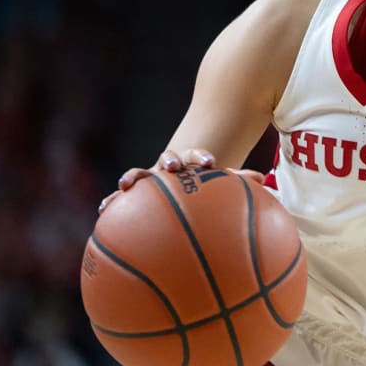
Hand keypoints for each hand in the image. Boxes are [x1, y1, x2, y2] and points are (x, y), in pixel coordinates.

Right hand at [97, 148, 264, 212]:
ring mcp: (151, 178)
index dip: (201, 157)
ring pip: (141, 174)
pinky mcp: (137, 192)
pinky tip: (103, 209)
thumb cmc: (205, 186)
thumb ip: (239, 183)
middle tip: (173, 166)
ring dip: (134, 177)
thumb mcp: (221, 185)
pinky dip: (113, 201)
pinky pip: (123, 198)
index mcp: (192, 163)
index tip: (209, 162)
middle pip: (168, 158)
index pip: (197, 156)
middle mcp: (169, 167)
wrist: (183, 180)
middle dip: (170, 160)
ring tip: (126, 185)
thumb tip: (262, 179)